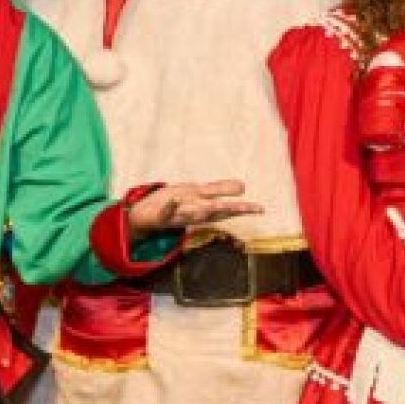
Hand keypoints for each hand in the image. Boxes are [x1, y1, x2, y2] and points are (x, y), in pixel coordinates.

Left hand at [126, 179, 262, 236]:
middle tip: (246, 210)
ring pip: (193, 214)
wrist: (143, 216)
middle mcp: (194, 213)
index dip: (243, 209)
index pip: (226, 208)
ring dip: (203, 211)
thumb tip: (243, 186)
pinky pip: (166, 212)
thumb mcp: (198, 193)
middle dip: (229, 210)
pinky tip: (175, 200)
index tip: (261, 209)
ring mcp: (177, 216)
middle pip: (214, 212)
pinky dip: (171, 207)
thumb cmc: (174, 203)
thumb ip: (219, 190)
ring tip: (215, 205)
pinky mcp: (160, 217)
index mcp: (203, 208)